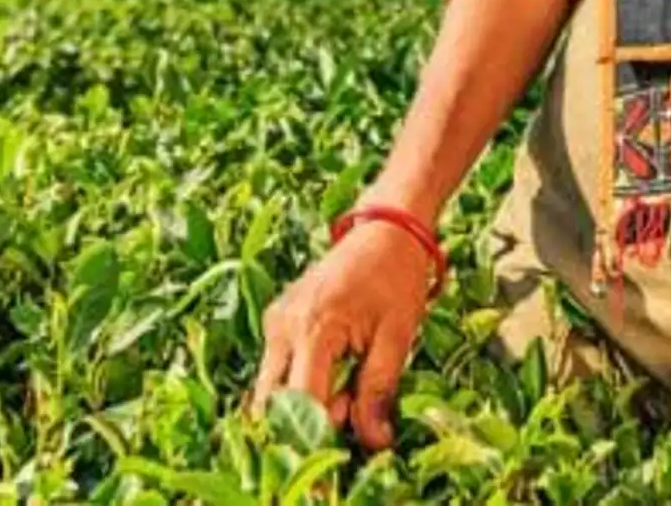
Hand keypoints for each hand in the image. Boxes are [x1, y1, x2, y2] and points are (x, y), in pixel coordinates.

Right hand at [251, 219, 432, 450]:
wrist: (386, 227)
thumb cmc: (397, 276)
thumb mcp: (398, 336)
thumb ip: (379, 391)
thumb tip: (375, 443)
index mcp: (314, 327)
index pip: (302, 403)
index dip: (322, 433)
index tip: (347, 442)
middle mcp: (282, 326)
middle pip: (274, 404)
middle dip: (308, 424)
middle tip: (351, 410)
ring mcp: (274, 322)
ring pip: (271, 390)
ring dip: (304, 405)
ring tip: (348, 386)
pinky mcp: (276, 321)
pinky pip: (277, 370)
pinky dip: (301, 384)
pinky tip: (336, 371)